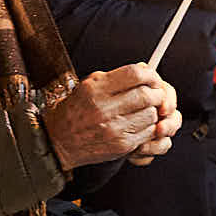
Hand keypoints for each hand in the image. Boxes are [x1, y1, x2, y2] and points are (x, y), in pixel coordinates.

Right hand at [42, 64, 175, 168]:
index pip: (135, 74)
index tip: (152, 78)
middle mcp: (104, 109)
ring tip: (142, 111)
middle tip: (154, 95)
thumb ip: (115, 77)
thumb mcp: (87, 86)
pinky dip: (148, 127)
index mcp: (95, 90)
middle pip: (146, 95)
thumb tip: (144, 70)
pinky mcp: (122, 145)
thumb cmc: (74, 112)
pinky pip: (148, 132)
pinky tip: (138, 124)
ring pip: (151, 115)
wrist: (59, 142)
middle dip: (156, 94)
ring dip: (152, 111)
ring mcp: (114, 129)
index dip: (150, 75)